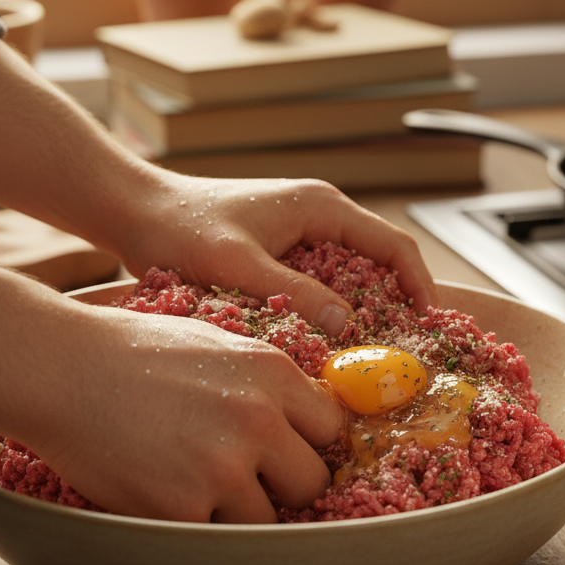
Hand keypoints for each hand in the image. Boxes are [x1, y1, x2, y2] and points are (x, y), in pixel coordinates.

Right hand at [30, 304, 345, 522]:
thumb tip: (305, 417)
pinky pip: (216, 538)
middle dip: (284, 485)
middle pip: (313, 481)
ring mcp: (222, 467)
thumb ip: (265, 381)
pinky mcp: (181, 509)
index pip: (332, 427)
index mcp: (271, 371)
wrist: (60, 368)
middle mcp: (258, 418)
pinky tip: (165, 493)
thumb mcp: (217, 343)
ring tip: (196, 484)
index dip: (310, 442)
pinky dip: (195, 526)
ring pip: (268, 519)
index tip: (289, 449)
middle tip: (246, 477)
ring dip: (239, 512)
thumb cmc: (132, 350)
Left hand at [117, 173, 438, 336]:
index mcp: (320, 206)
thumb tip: (346, 327)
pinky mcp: (279, 251)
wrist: (135, 212)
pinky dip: (329, 313)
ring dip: (361, 312)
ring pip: (350, 276)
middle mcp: (317, 215)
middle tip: (401, 354)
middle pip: (378, 261)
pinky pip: (321, 284)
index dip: (419, 285)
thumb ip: (294, 294)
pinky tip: (321, 348)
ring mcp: (298, 232)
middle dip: (395, 305)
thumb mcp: (238, 265)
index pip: (393, 244)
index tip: (430, 326)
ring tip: (366, 358)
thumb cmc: (180, 228)